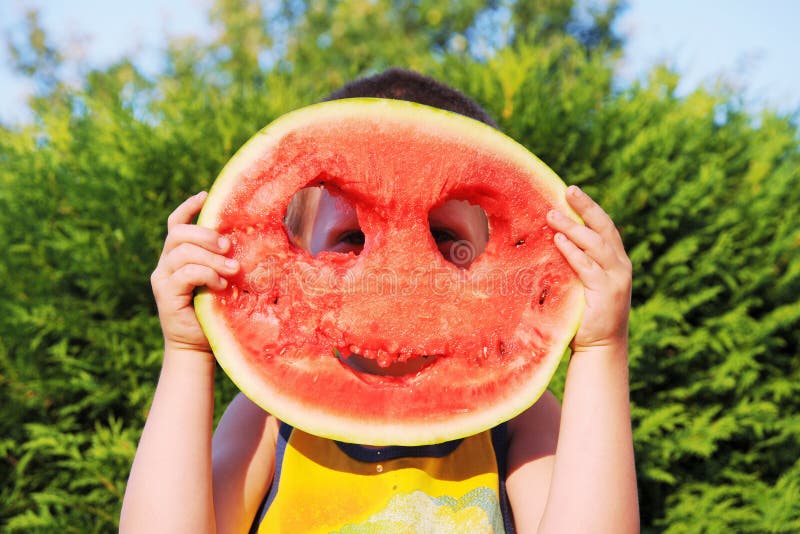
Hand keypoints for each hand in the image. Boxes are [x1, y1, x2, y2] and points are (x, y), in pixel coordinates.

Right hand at [150, 192, 239, 353]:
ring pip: (184, 252)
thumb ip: (223, 260)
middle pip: (179, 233)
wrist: (198, 346)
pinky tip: (220, 286)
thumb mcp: (222, 280)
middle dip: (206, 235)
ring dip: (212, 258)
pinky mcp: (165, 293)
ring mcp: (163, 278)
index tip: (205, 195)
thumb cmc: (215, 312)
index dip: (188, 207)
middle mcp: (166, 264)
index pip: (176, 223)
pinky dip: (207, 275)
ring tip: (232, 270)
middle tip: (229, 246)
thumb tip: (244, 241)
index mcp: (178, 256)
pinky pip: (185, 273)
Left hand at [547, 186, 631, 351]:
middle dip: (586, 207)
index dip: (589, 208)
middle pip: (604, 228)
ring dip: (572, 228)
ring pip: (594, 245)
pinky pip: (587, 267)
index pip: (604, 227)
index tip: (571, 191)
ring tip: (551, 215)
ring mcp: (615, 279)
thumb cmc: (584, 316)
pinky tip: (558, 241)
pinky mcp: (606, 293)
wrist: (600, 348)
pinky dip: (573, 252)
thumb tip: (548, 241)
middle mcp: (620, 266)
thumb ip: (574, 264)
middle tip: (567, 190)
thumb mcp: (580, 284)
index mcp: (615, 261)